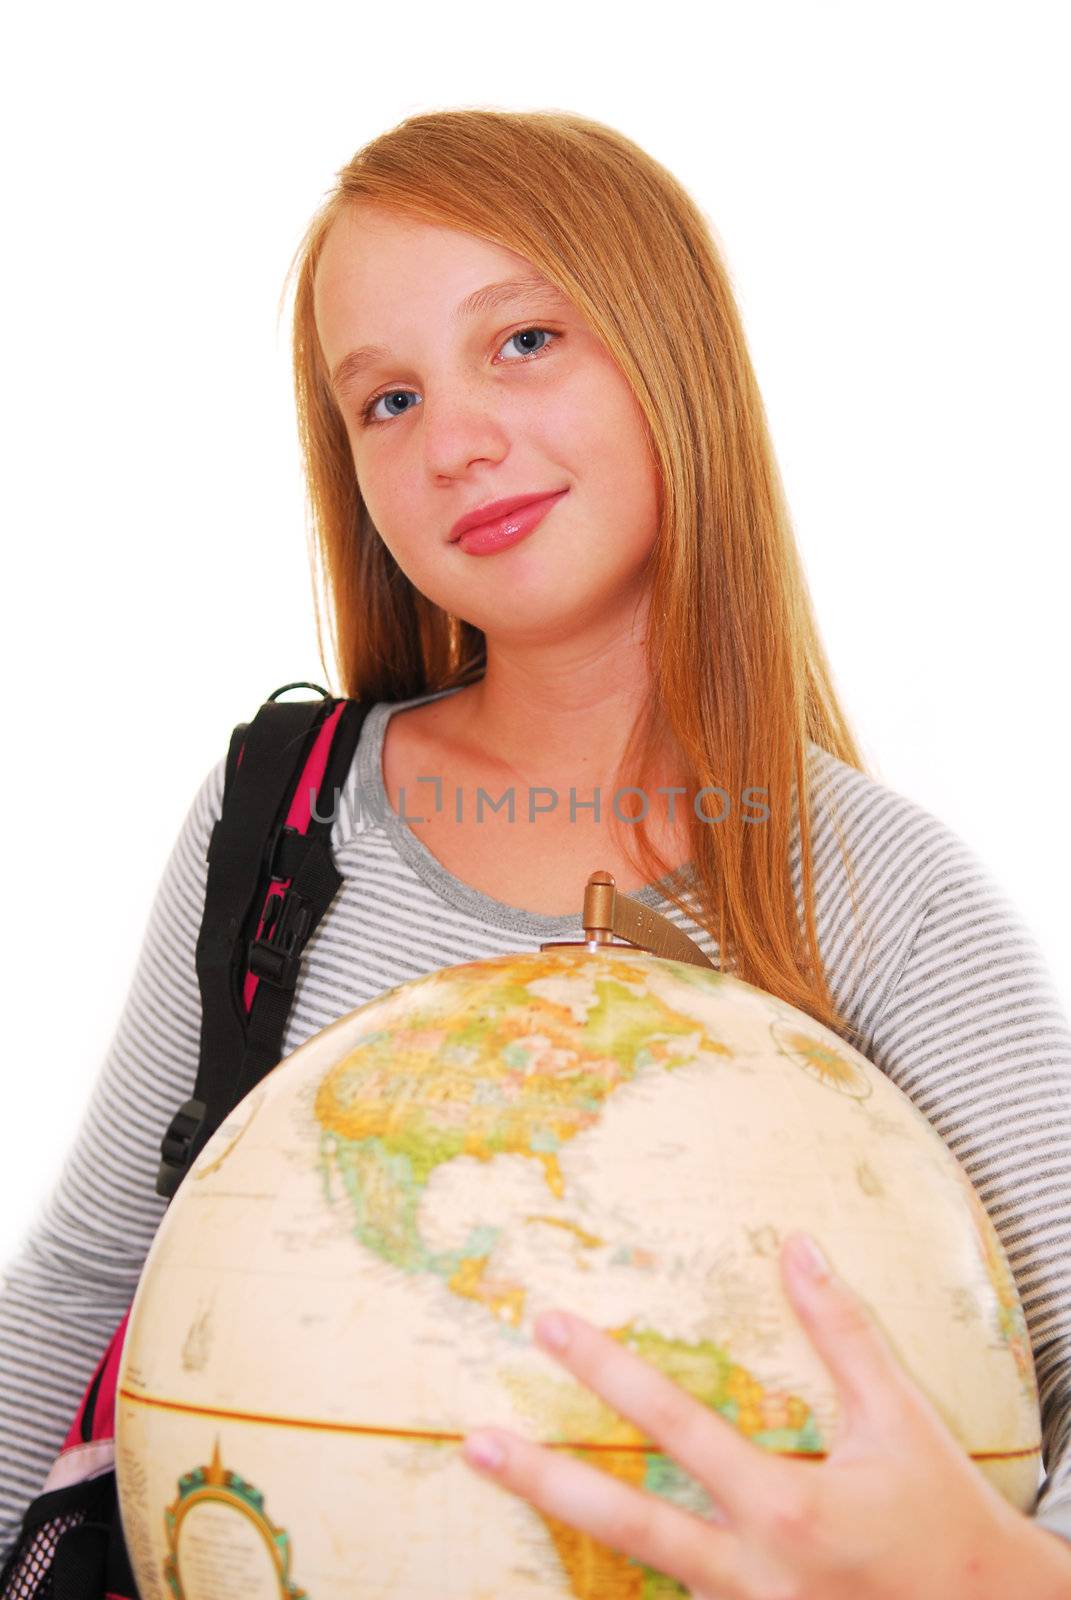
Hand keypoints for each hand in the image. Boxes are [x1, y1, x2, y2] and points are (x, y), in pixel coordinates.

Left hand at [461, 1232, 1070, 1597]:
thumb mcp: (899, 1415)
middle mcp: (754, 1572)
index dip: (607, 1372)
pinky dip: (627, 1579)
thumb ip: (843, 1331)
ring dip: (569, 1530)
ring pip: (640, 1575)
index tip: (549, 1325)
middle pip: (628, 1525)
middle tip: (474, 1441)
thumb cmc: (941, 1511)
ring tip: (505, 1482)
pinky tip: (577, 1541)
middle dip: (545, 1484)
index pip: (677, 1425)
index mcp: (787, 1507)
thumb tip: (797, 1245)